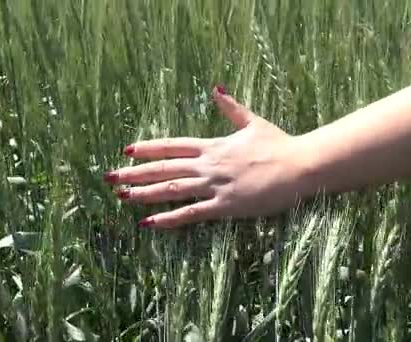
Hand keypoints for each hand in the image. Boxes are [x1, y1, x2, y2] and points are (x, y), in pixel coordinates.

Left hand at [103, 86, 309, 228]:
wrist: (300, 166)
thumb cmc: (279, 144)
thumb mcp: (253, 122)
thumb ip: (231, 107)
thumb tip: (215, 88)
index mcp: (213, 145)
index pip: (172, 145)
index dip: (148, 148)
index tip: (126, 150)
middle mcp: (208, 164)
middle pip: (164, 168)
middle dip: (134, 173)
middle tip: (110, 179)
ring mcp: (215, 185)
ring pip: (172, 189)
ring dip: (144, 194)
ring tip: (122, 197)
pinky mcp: (226, 206)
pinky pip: (192, 213)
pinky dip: (169, 219)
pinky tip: (150, 223)